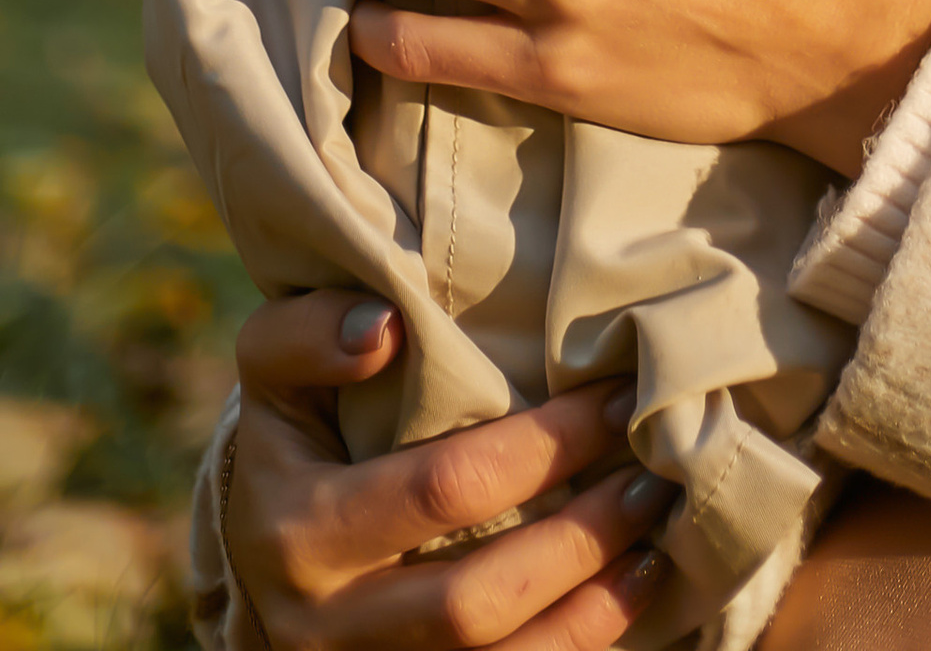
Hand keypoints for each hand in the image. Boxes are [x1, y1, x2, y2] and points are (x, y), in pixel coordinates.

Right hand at [225, 291, 668, 650]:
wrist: (256, 548)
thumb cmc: (294, 435)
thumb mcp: (272, 372)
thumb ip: (306, 334)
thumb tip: (384, 329)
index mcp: (299, 532)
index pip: (442, 490)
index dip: (543, 446)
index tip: (616, 396)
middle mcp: (325, 624)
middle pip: (472, 601)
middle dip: (578, 539)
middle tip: (649, 473)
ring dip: (590, 609)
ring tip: (656, 538)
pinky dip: (573, 644)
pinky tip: (628, 592)